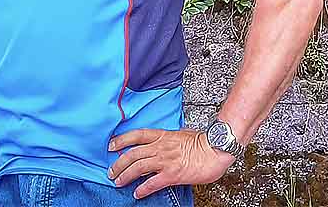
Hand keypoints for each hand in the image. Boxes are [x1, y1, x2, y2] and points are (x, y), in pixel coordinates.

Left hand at [108, 128, 233, 199]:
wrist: (215, 150)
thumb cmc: (203, 142)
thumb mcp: (181, 134)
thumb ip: (168, 138)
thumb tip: (162, 142)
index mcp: (163, 135)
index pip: (136, 135)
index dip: (122, 140)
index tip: (111, 145)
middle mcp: (161, 147)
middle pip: (133, 154)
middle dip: (119, 163)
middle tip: (111, 171)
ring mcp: (166, 160)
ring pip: (138, 167)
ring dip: (125, 175)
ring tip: (118, 182)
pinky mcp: (172, 174)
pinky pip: (152, 183)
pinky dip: (142, 189)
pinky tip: (137, 193)